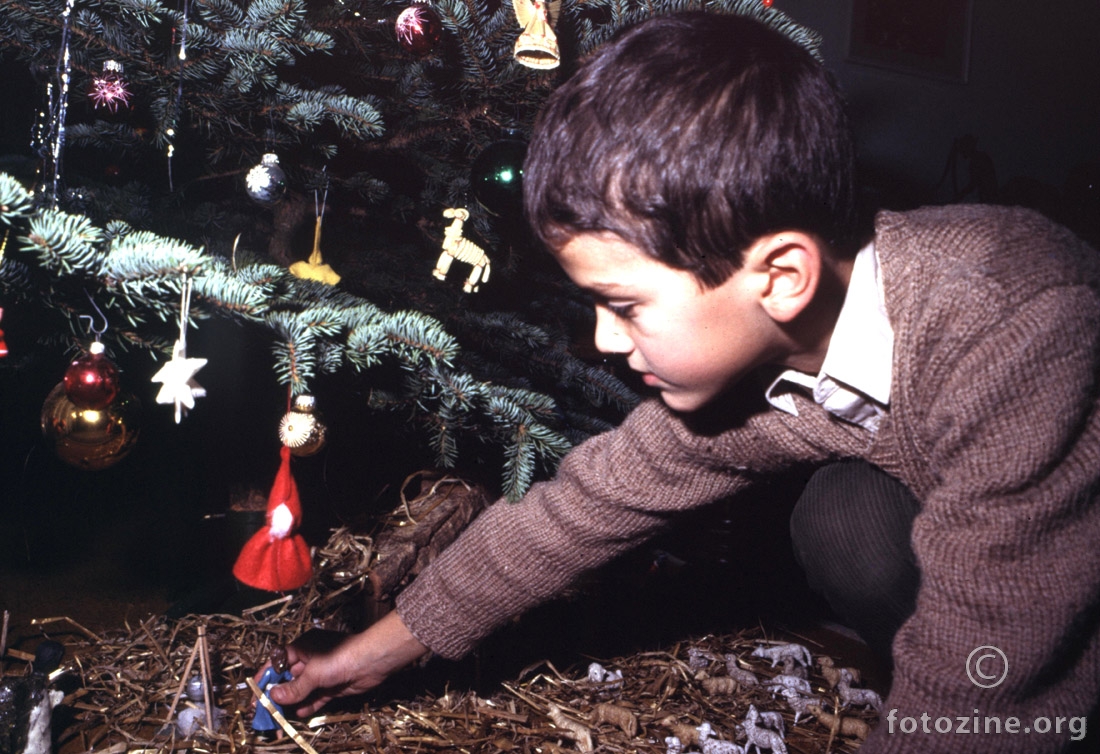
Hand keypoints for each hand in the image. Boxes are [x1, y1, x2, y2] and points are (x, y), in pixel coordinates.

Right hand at [255, 611, 428, 717]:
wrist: (373, 661)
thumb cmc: (340, 657)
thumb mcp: (313, 673)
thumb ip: (294, 687)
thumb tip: (274, 696)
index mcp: (302, 647)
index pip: (278, 662)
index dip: (266, 676)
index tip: (255, 691)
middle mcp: (310, 659)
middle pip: (288, 678)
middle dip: (277, 693)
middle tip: (264, 710)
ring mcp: (321, 674)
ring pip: (301, 690)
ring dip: (291, 702)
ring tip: (278, 718)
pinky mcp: (332, 686)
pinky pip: (315, 697)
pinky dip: (307, 705)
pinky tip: (298, 714)